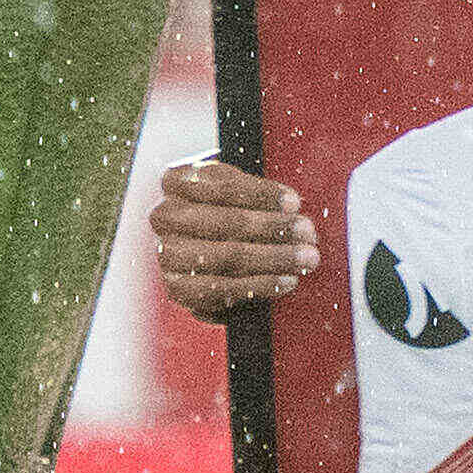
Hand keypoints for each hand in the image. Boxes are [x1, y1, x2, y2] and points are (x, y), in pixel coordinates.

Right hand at [151, 160, 319, 318]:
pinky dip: (259, 286)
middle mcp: (164, 217)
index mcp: (176, 181)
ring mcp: (167, 255)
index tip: (294, 202)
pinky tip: (285, 281)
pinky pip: (221, 291)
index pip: (220, 186)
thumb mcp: (238, 189)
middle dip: (272, 228)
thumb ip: (257, 194)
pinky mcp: (179, 289)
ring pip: (225, 258)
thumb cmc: (228, 210)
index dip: (260, 195)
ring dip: (272, 259)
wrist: (207, 244)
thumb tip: (292, 205)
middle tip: (307, 233)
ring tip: (305, 258)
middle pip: (224, 223)